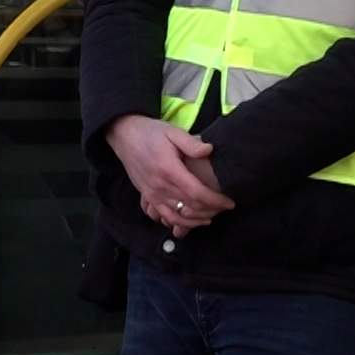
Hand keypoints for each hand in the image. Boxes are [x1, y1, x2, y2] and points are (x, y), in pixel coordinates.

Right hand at [106, 115, 234, 236]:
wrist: (125, 136)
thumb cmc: (151, 133)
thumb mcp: (172, 132)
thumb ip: (191, 143)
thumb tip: (209, 150)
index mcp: (169, 170)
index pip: (197, 192)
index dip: (215, 200)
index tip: (230, 202)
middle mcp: (160, 186)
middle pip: (190, 207)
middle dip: (211, 211)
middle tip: (225, 208)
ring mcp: (152, 194)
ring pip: (178, 216)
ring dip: (197, 220)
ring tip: (212, 216)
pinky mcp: (147, 197)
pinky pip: (164, 217)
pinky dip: (179, 222)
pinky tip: (191, 220)